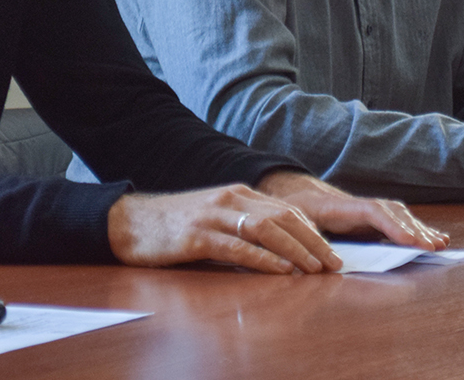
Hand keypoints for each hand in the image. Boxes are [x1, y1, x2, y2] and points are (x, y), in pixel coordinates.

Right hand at [107, 184, 342, 273]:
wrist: (130, 222)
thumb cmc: (174, 225)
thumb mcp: (215, 218)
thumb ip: (243, 225)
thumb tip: (278, 248)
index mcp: (237, 193)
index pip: (285, 209)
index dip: (311, 230)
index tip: (330, 250)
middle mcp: (230, 199)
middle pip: (283, 218)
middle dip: (313, 241)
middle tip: (333, 263)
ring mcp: (214, 216)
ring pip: (266, 230)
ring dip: (295, 249)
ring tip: (315, 269)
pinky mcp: (197, 236)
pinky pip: (238, 247)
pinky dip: (263, 259)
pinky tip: (281, 270)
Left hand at [256, 170, 448, 250]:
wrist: (291, 195)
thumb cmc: (292, 212)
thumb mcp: (292, 225)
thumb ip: (307, 241)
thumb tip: (326, 262)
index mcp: (339, 206)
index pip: (372, 212)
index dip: (392, 226)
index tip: (410, 241)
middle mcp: (357, 205)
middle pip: (391, 213)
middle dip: (412, 229)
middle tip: (432, 247)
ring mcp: (365, 211)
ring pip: (397, 216)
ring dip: (418, 229)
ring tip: (439, 244)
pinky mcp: (369, 220)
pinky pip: (396, 222)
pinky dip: (415, 230)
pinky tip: (434, 238)